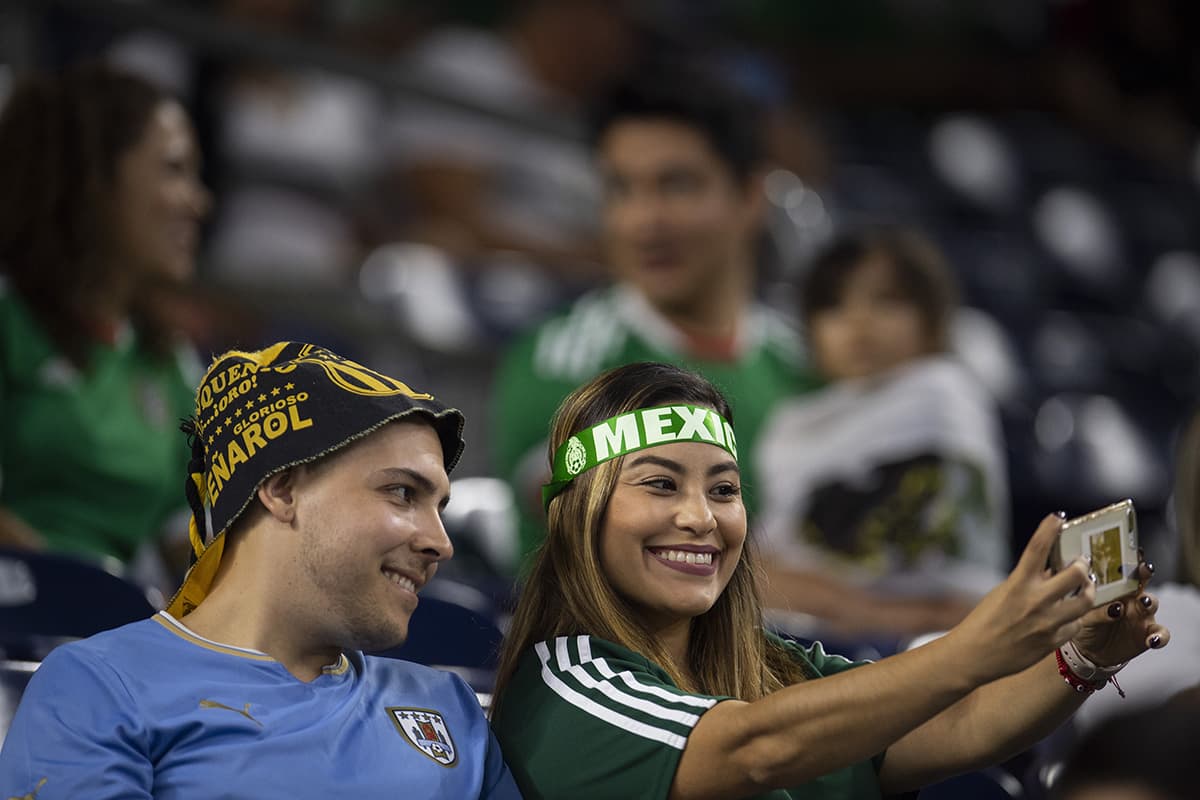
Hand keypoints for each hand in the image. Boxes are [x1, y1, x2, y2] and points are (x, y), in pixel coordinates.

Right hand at [946, 513, 1095, 683]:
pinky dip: (1074, 618)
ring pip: (1085, 601)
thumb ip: (1027, 581)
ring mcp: (1047, 623)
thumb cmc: (985, 621)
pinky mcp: (1052, 642)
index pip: (1037, 548)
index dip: (1049, 528)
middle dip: (1083, 566)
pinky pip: (1075, 625)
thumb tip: (1053, 571)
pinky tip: (1067, 617)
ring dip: (1088, 591)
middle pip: (1075, 575)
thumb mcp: (1002, 593)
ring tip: (1085, 589)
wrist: (975, 655)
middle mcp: (1035, 601)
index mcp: (1017, 584)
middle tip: (1082, 564)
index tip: (1058, 517)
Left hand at [1072, 561, 1169, 666]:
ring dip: (1149, 601)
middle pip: (1141, 581)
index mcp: (1112, 588)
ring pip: (1151, 603)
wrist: (1089, 651)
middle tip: (1144, 570)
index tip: (1133, 552)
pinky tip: (1152, 640)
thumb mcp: (1085, 616)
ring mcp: (1140, 615)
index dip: (1129, 560)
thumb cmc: (1086, 625)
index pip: (1121, 571)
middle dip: (1144, 573)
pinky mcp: (1147, 634)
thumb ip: (1097, 609)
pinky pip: (1160, 633)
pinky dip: (1159, 636)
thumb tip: (1112, 607)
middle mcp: (1129, 597)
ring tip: (1143, 602)